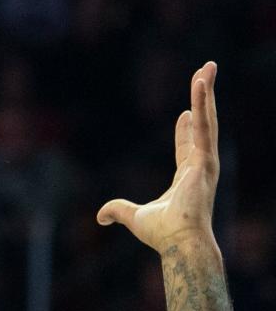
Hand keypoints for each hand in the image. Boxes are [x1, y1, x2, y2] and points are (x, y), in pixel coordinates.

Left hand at [97, 61, 219, 252]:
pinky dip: (203, 102)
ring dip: (207, 91)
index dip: (186, 130)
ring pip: (207, 118)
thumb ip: (118, 211)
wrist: (180, 244)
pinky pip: (204, 124)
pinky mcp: (206, 159)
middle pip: (203, 125)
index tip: (184, 114)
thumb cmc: (163, 234)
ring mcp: (206, 161)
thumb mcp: (134, 216)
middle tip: (206, 75)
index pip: (187, 146)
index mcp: (186, 177)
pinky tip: (202, 81)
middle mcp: (200, 166)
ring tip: (209, 66)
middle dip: (204, 100)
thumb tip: (100, 216)